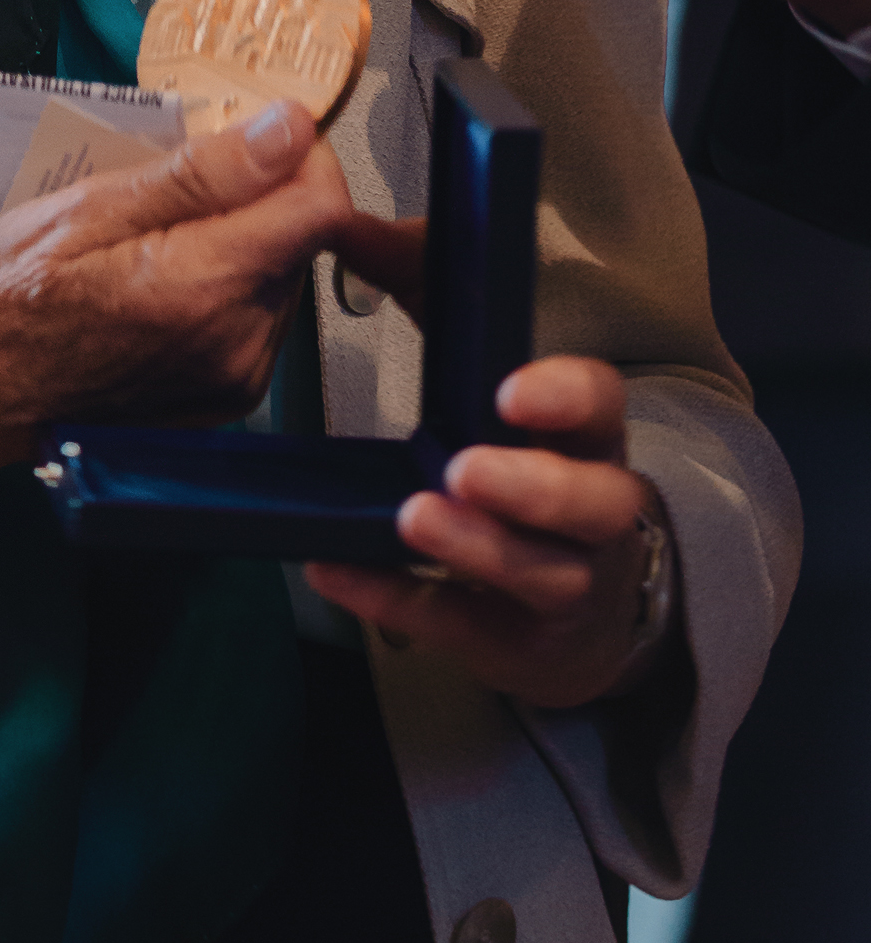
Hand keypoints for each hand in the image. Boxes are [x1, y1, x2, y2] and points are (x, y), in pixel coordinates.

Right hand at [0, 101, 356, 482]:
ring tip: (155, 228)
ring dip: (240, 234)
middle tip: (174, 175)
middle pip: (302, 235)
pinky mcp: (224, 397)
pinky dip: (223, 278)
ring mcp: (233, 379)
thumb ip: (202, 173)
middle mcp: (235, 344)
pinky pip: (256, 313)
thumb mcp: (86, 207)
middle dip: (257, 190)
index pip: (322, 205)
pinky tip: (159, 270)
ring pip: (281, 271)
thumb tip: (287, 131)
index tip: (250, 129)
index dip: (297, 152)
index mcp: (203, 289)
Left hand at [305, 356, 671, 706]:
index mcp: (590, 448)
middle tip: (464, 469)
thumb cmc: (542, 509)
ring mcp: (571, 590)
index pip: (600, 406)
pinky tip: (341, 572)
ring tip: (414, 519)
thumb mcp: (530, 441)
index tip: (507, 394)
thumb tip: (394, 295)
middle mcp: (597, 521)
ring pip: (543, 574)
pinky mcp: (524, 647)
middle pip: (593, 503)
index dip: (563, 397)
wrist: (587, 623)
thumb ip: (476, 394)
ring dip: (474, 545)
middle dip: (531, 485)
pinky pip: (459, 625)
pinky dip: (394, 600)